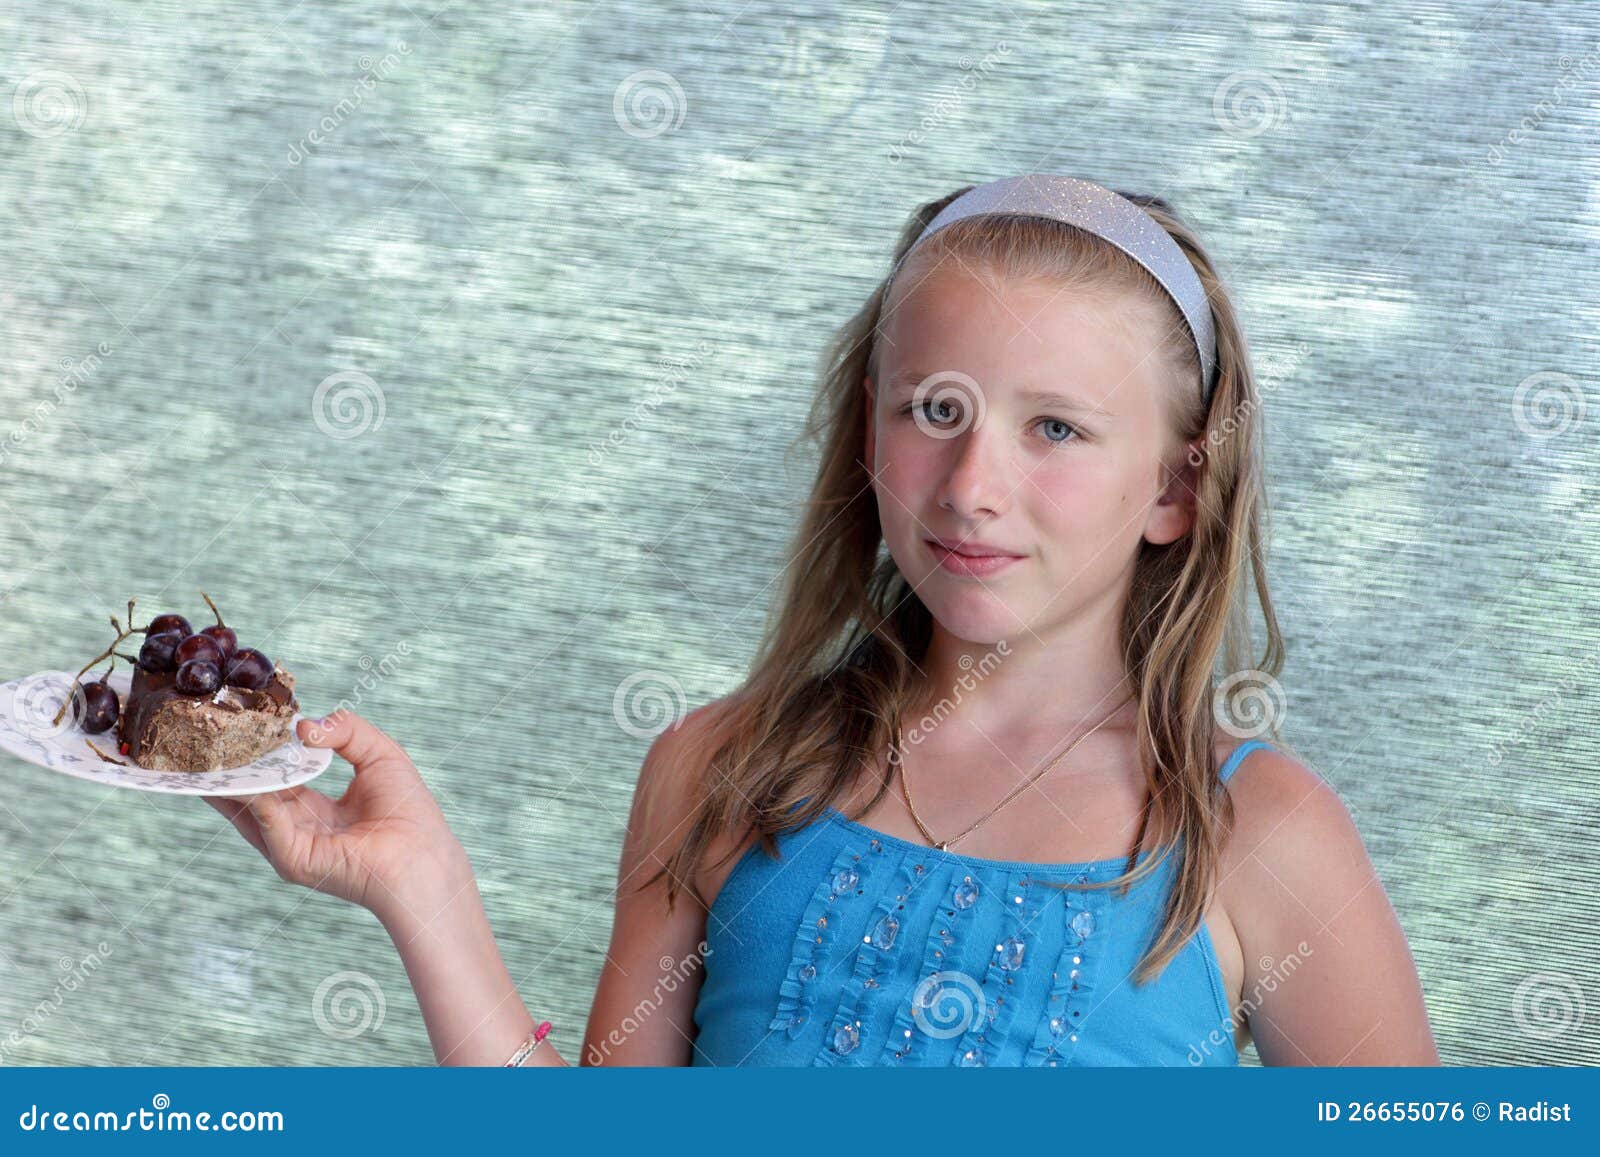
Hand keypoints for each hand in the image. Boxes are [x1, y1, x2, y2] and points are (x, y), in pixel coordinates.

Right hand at [203, 709, 469, 920]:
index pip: (273, 777)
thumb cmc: (409, 812)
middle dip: (227, 768)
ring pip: (248, 808)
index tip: (234, 728)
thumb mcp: (378, 754)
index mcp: (313, 807)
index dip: (256, 754)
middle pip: (250, 794)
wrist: (424, 856)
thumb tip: (303, 726)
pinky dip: (255, 798)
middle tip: (201, 738)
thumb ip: (344, 730)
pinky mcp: (293, 860)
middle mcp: (295, 828)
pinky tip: (245, 775)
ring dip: (227, 781)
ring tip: (203, 752)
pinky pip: (267, 823)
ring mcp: (290, 846)